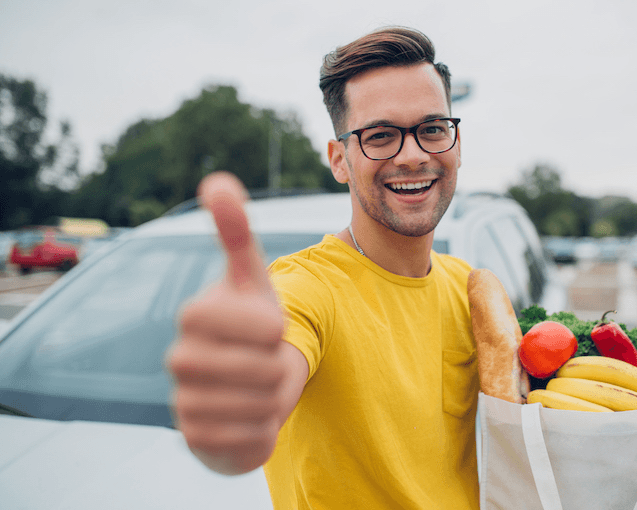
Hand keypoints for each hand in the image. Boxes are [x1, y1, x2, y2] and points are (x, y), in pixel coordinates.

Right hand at [167, 171, 307, 474]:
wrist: (239, 385)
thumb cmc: (249, 325)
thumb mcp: (252, 279)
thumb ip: (238, 232)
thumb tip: (217, 180)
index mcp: (194, 315)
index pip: (257, 323)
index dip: (272, 327)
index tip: (272, 326)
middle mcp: (180, 358)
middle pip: (262, 369)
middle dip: (280, 365)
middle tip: (270, 359)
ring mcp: (184, 401)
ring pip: (260, 406)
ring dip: (276, 397)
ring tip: (262, 386)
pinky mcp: (196, 438)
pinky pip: (250, 439)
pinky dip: (265, 428)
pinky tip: (252, 415)